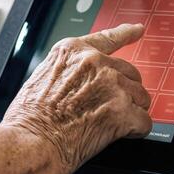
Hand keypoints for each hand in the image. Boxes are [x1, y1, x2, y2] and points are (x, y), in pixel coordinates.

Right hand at [0, 24, 151, 173]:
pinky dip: (135, 132)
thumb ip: (70, 70)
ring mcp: (111, 85)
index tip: (137, 30)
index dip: (127, 33)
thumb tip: (85, 80)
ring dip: (131, 112)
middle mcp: (96, 63)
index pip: (108, 37)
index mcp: (74, 51)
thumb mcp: (43, 77)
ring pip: (141, 97)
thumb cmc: (28, 119)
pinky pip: (144, 122)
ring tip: (106, 124)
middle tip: (105, 110)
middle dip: (124, 93)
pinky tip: (118, 135)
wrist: (29, 144)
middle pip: (130, 74)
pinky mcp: (122, 111)